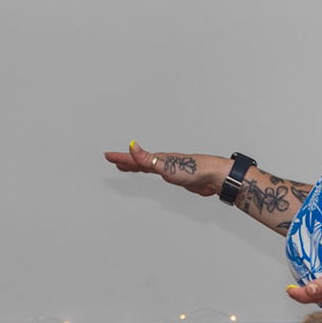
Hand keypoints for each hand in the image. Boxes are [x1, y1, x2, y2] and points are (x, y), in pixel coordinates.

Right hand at [103, 141, 223, 195]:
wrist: (214, 177)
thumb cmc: (194, 170)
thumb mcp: (166, 166)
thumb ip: (147, 158)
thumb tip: (132, 145)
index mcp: (158, 159)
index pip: (135, 157)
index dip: (120, 156)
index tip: (107, 155)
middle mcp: (163, 162)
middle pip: (139, 161)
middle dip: (125, 160)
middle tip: (112, 158)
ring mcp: (170, 168)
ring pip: (148, 166)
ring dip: (135, 166)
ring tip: (126, 166)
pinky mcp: (177, 177)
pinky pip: (158, 173)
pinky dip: (150, 171)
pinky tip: (153, 172)